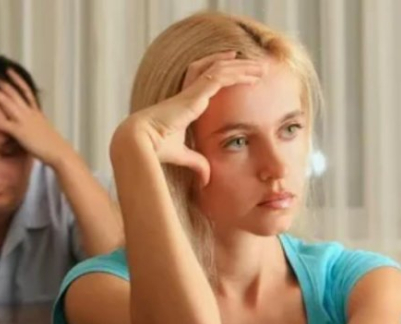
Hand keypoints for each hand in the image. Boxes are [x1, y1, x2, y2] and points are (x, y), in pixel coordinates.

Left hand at [0, 69, 70, 165]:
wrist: (59, 151)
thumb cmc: (53, 144)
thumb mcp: (45, 128)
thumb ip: (38, 121)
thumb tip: (36, 120)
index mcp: (35, 111)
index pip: (25, 90)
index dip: (16, 79)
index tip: (8, 70)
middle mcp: (29, 112)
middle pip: (12, 91)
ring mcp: (23, 120)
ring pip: (6, 101)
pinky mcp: (18, 131)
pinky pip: (0, 122)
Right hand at [124, 51, 264, 185]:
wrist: (141, 141)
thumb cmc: (156, 148)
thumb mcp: (182, 156)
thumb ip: (196, 163)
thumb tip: (206, 180)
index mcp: (185, 104)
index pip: (205, 82)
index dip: (221, 74)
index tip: (237, 72)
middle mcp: (189, 94)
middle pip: (213, 69)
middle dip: (235, 65)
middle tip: (254, 65)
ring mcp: (192, 91)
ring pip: (220, 69)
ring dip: (241, 67)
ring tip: (259, 67)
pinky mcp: (195, 93)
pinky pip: (220, 76)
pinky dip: (237, 73)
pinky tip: (250, 73)